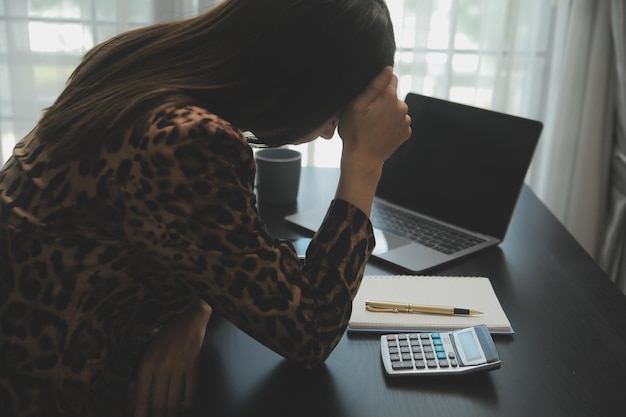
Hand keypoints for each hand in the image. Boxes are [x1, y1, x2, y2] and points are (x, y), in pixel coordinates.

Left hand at [134, 300, 211, 416]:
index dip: (140, 413)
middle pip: (158, 403)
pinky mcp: (193, 368)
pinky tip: (183, 406)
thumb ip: (142, 376)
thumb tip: (134, 401)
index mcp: (147, 363)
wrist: (189, 320)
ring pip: (174, 401)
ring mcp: (179, 368)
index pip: (140, 396)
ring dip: (171, 413)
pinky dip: (187, 404)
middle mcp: (162, 367)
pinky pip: (190, 393)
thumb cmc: (166, 336)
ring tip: (169, 415)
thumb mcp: (148, 352)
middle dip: (157, 416)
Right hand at [334, 67, 411, 214]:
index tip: (369, 97)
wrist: (362, 160)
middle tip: (367, 113)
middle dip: (382, 100)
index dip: (379, 85)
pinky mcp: (406, 133)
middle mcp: (402, 107)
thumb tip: (388, 69)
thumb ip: (374, 85)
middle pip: (393, 95)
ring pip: (396, 109)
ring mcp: (406, 121)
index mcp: (390, 97)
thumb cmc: (355, 132)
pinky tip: (379, 132)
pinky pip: (399, 122)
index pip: (391, 78)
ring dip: (387, 113)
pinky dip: (391, 125)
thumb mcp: (356, 106)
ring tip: (372, 125)